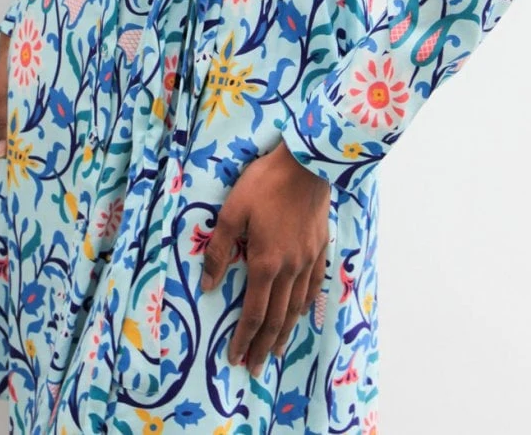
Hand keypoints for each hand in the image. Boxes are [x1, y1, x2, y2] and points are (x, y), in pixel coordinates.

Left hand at [200, 137, 329, 376]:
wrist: (307, 164)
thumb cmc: (265, 184)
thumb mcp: (233, 211)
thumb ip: (220, 249)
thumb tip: (209, 285)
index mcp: (265, 263)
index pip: (254, 313)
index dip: (244, 338)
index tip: (235, 358)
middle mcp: (290, 270)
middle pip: (277, 318)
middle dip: (263, 346)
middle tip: (254, 367)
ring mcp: (308, 261)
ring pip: (297, 307)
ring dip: (285, 332)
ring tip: (275, 350)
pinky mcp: (321, 248)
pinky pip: (314, 286)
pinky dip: (305, 305)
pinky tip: (301, 312)